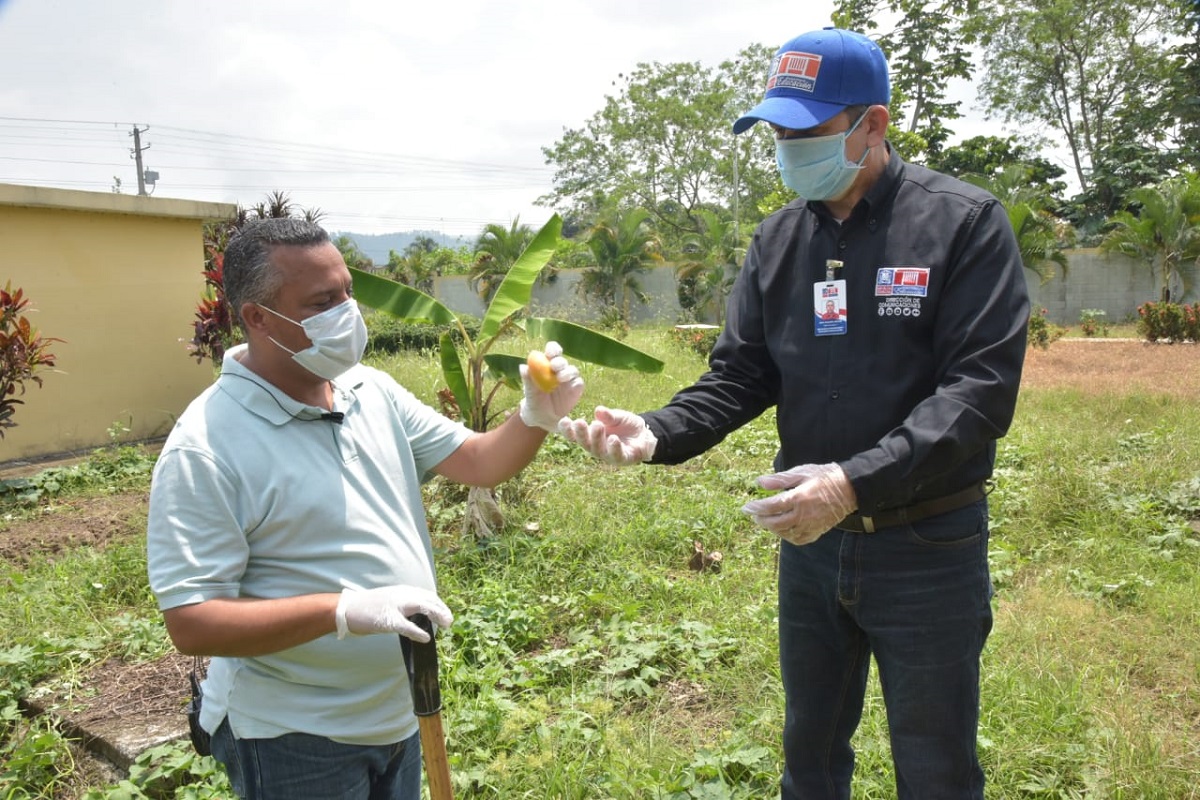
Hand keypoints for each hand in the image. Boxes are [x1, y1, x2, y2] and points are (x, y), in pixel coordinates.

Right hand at [335, 585, 453, 641]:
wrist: (347, 608)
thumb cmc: (368, 607)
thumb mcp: (390, 601)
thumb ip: (405, 605)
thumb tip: (420, 616)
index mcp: (403, 591)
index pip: (427, 595)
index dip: (439, 604)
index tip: (445, 614)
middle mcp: (402, 595)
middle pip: (429, 599)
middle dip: (442, 610)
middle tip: (449, 622)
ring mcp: (396, 606)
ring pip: (422, 607)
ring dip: (437, 615)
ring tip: (445, 625)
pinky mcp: (388, 619)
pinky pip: (407, 626)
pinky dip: (418, 632)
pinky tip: (425, 638)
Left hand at [519, 341, 584, 431]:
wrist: (542, 419)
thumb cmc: (534, 402)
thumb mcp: (529, 393)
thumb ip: (527, 380)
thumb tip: (523, 367)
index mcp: (547, 365)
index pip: (552, 351)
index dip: (553, 349)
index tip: (550, 353)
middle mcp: (559, 369)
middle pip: (562, 360)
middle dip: (559, 362)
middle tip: (554, 366)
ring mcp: (569, 379)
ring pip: (572, 370)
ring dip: (567, 372)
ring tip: (560, 379)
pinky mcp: (576, 389)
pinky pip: (578, 383)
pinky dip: (575, 383)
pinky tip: (570, 388)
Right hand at [558, 405, 656, 465]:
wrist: (645, 435)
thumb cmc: (626, 426)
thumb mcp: (617, 417)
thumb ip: (608, 416)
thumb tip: (598, 411)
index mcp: (591, 436)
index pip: (575, 435)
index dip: (568, 430)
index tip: (564, 421)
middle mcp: (596, 447)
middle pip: (585, 443)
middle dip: (581, 433)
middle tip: (579, 422)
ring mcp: (608, 455)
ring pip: (598, 450)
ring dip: (596, 438)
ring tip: (597, 426)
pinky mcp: (622, 459)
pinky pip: (616, 455)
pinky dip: (614, 447)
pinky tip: (613, 439)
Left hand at [740, 463, 856, 545]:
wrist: (850, 489)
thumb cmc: (824, 477)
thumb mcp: (802, 472)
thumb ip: (780, 479)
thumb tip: (759, 482)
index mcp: (799, 497)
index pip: (772, 506)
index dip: (756, 508)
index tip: (746, 507)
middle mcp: (804, 514)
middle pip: (775, 523)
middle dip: (761, 520)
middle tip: (754, 515)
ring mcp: (811, 525)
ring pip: (785, 533)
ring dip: (772, 528)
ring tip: (766, 520)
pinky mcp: (817, 531)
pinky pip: (798, 539)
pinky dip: (786, 536)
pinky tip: (782, 529)